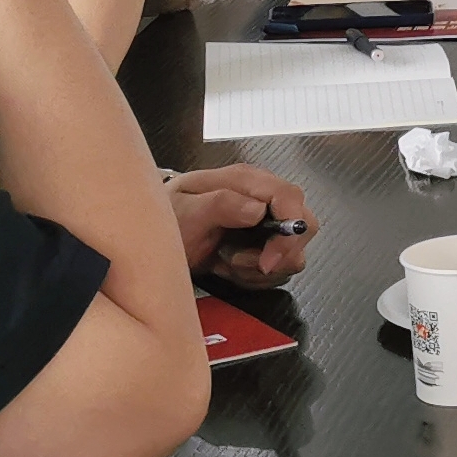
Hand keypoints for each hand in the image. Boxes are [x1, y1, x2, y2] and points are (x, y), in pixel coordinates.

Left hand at [170, 163, 315, 286]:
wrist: (152, 241)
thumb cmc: (167, 221)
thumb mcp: (185, 211)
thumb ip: (220, 204)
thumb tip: (258, 210)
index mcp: (246, 181)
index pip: (291, 197)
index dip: (290, 230)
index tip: (267, 260)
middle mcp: (263, 198)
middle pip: (304, 225)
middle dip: (279, 254)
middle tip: (240, 264)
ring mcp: (266, 222)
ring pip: (294, 252)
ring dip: (262, 268)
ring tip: (227, 263)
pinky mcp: (264, 245)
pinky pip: (280, 267)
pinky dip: (255, 276)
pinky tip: (229, 268)